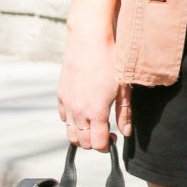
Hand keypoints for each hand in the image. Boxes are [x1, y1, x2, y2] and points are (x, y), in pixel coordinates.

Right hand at [57, 32, 129, 150]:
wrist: (89, 39)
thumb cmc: (110, 61)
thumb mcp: (123, 89)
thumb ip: (124, 114)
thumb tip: (126, 132)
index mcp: (96, 111)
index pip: (97, 144)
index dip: (106, 147)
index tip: (113, 139)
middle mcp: (79, 111)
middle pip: (82, 142)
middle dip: (94, 143)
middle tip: (106, 134)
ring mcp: (67, 103)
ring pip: (70, 133)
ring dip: (82, 135)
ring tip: (94, 126)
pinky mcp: (61, 94)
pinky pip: (63, 117)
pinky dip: (72, 121)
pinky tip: (83, 112)